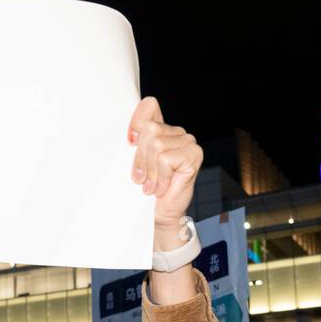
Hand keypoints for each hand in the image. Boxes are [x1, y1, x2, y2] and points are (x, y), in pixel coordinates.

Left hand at [127, 97, 203, 229]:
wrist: (159, 215)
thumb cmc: (145, 190)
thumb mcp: (133, 163)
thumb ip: (132, 144)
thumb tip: (127, 136)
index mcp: (161, 130)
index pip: (149, 106)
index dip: (136, 121)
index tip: (129, 142)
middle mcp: (176, 132)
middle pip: (148, 129)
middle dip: (139, 158)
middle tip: (141, 178)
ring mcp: (187, 142)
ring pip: (156, 145)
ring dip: (149, 171)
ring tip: (151, 185)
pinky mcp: (193, 155)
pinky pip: (166, 159)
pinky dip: (160, 178)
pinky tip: (162, 188)